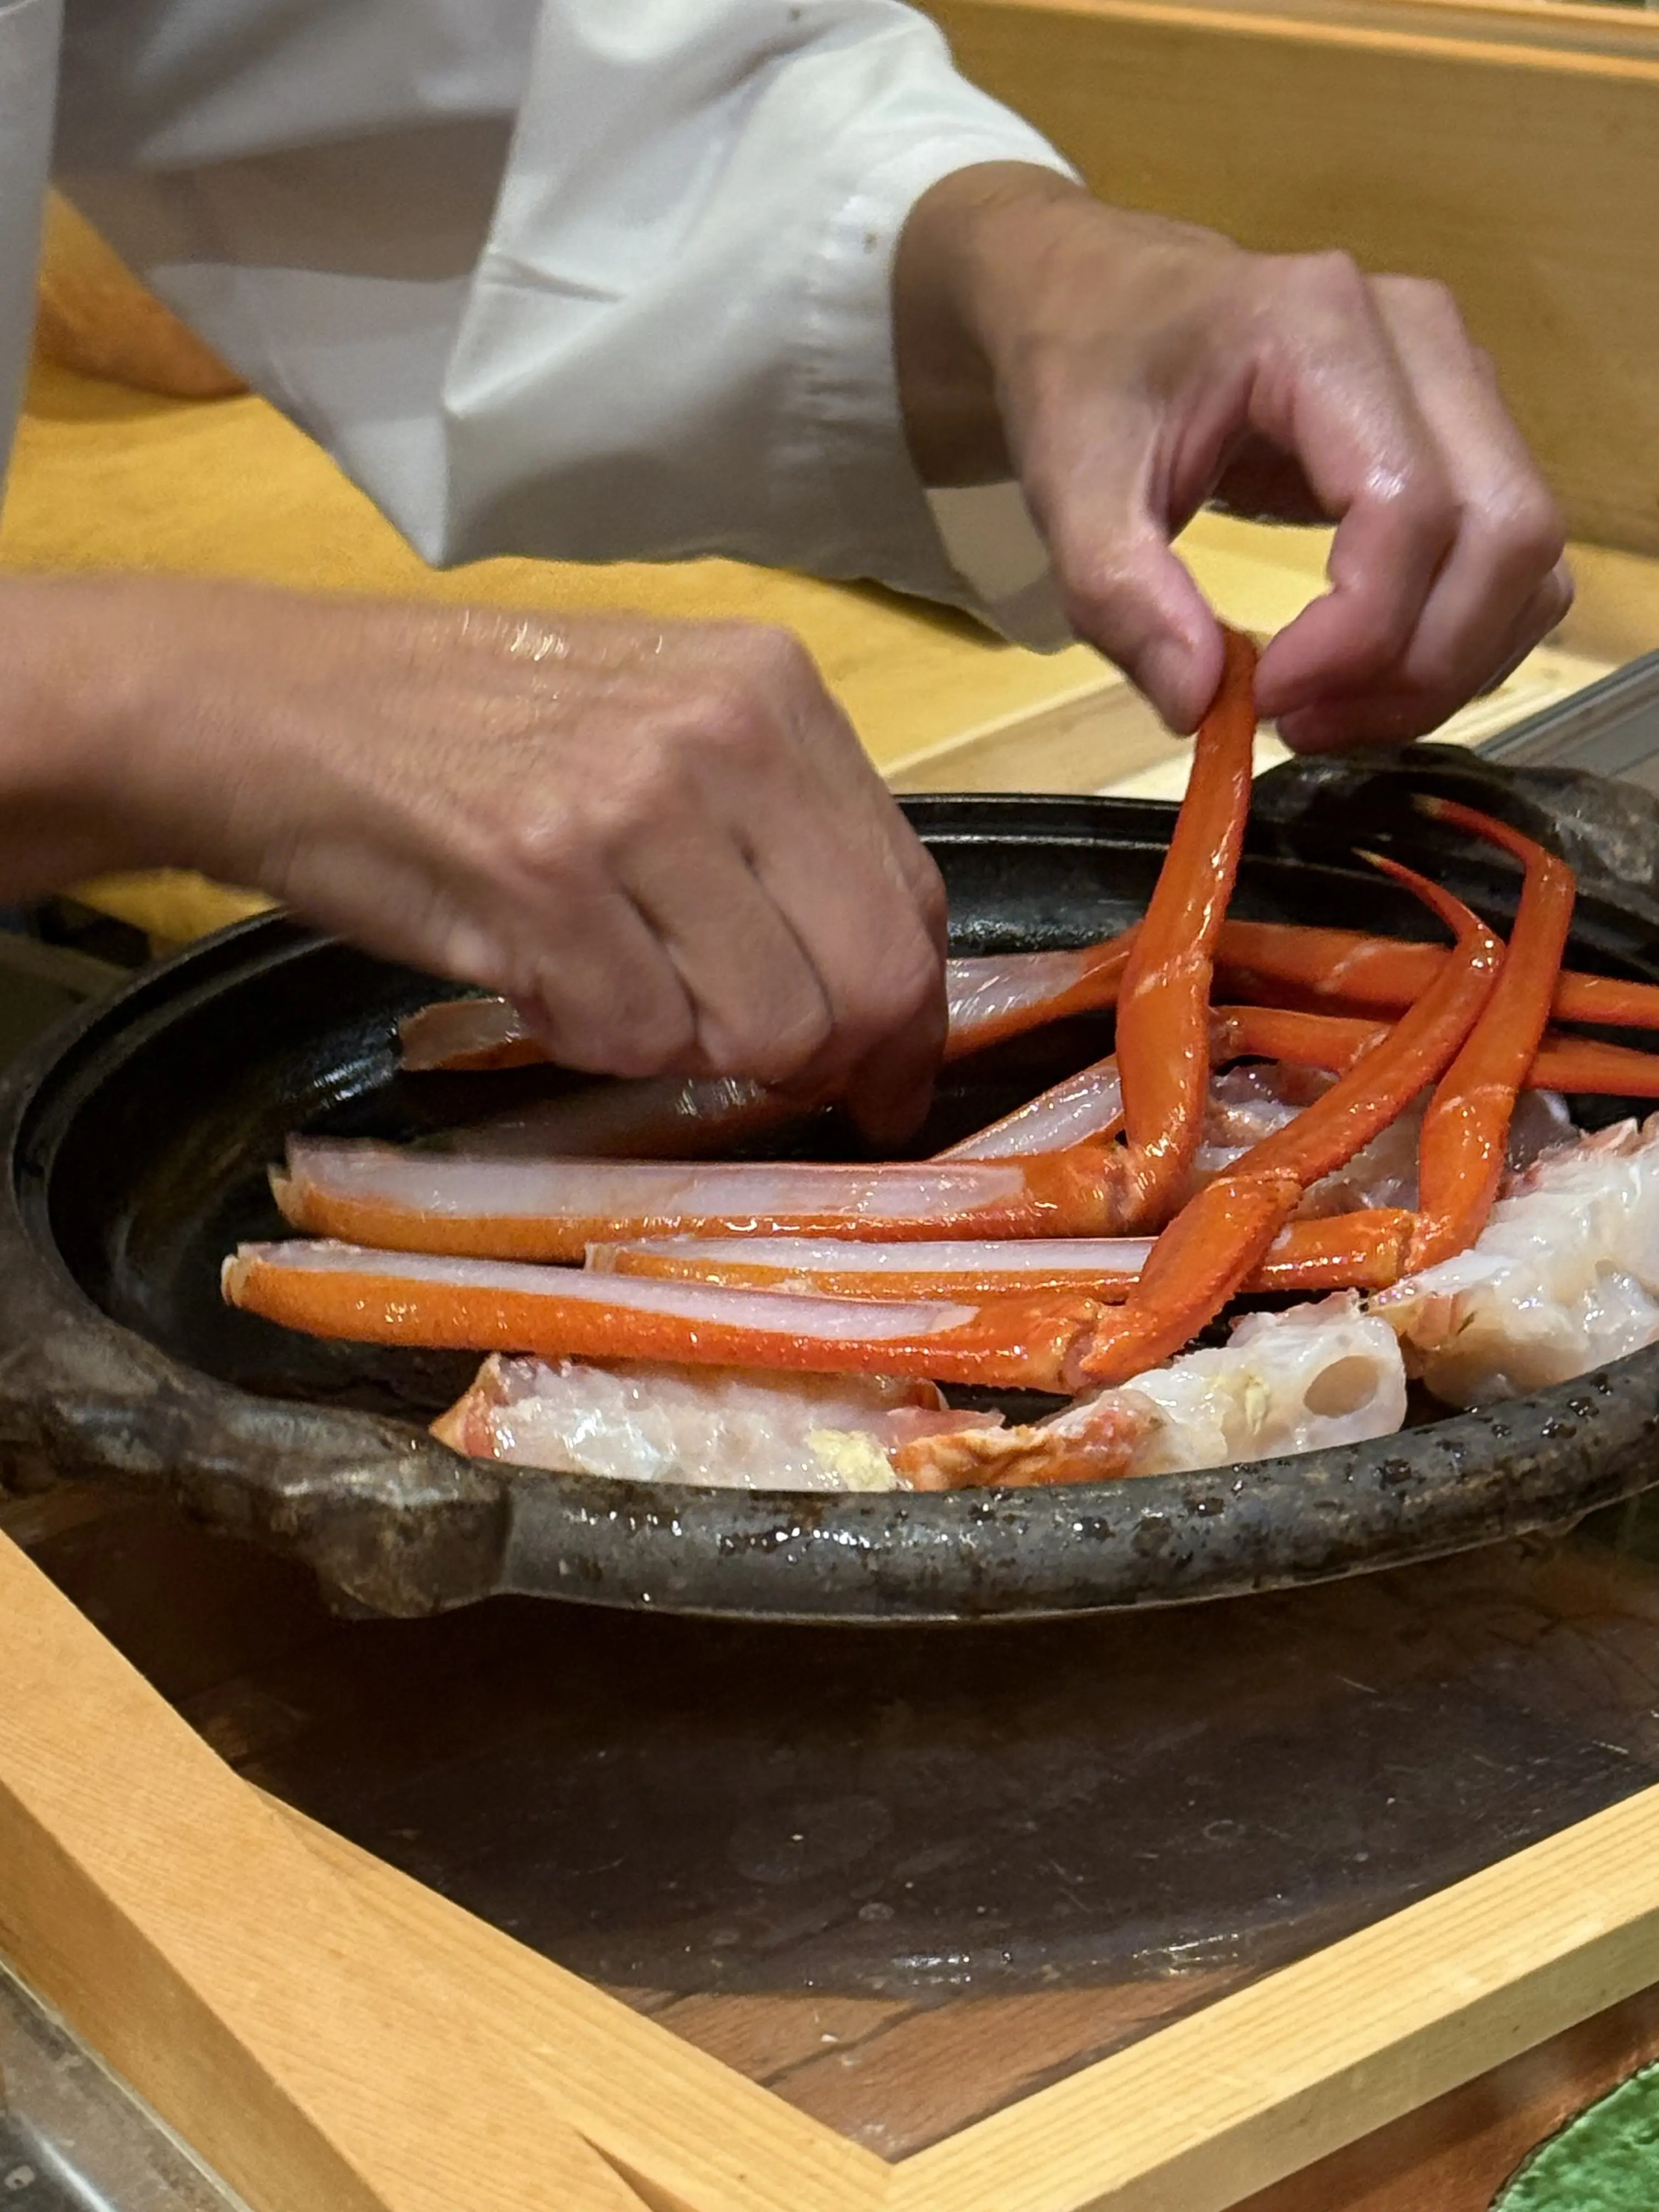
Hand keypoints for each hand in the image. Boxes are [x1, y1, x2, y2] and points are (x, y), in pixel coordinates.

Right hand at [0, 578, 947, 1139]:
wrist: (273, 709)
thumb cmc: (469, 730)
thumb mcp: (660, 725)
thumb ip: (776, 832)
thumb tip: (873, 988)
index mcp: (774, 687)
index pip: (911, 895)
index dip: (908, 1015)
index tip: (886, 1079)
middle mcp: (725, 733)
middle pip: (865, 978)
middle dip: (827, 1061)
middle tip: (771, 1082)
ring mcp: (635, 803)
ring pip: (764, 1027)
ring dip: (690, 1046)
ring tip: (608, 984)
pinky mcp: (542, 878)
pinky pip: (637, 1039)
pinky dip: (593, 1040)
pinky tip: (540, 978)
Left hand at [894, 165, 1570, 747]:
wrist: (1101, 297)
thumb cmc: (1086, 372)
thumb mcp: (1068, 486)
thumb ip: (1121, 598)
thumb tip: (1198, 704)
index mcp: (1321, 331)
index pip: (1408, 510)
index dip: (1358, 636)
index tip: (1266, 700)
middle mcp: (1421, 341)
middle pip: (1505, 535)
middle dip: (1420, 666)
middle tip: (1306, 726)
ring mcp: (1456, 380)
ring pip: (1525, 555)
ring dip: (1447, 665)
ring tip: (1329, 712)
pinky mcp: (1459, 430)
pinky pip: (1507, 556)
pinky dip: (1456, 638)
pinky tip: (1362, 675)